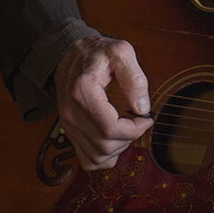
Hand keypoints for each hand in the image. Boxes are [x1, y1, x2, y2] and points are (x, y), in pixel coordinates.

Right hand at [54, 35, 153, 170]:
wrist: (69, 54)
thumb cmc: (96, 52)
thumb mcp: (121, 52)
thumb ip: (135, 78)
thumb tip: (143, 108)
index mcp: (82, 92)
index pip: (110, 129)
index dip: (134, 129)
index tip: (146, 118)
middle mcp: (70, 112)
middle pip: (104, 146)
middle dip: (128, 138)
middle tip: (138, 121)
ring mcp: (67, 124)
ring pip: (96, 157)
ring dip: (118, 148)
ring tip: (126, 128)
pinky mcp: (69, 131)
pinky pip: (87, 159)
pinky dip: (104, 157)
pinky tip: (114, 139)